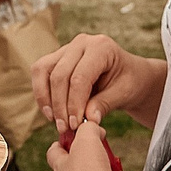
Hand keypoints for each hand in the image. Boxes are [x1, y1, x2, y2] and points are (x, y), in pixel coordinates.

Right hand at [31, 33, 159, 129]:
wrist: (129, 76)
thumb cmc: (129, 82)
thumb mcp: (124, 94)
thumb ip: (105, 104)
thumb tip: (88, 119)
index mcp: (101, 47)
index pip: (80, 77)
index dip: (74, 103)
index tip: (75, 125)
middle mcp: (81, 43)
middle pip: (59, 75)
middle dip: (60, 105)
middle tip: (65, 128)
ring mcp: (66, 48)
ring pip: (43, 71)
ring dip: (46, 99)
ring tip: (55, 120)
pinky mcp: (56, 58)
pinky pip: (41, 73)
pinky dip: (42, 94)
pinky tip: (51, 112)